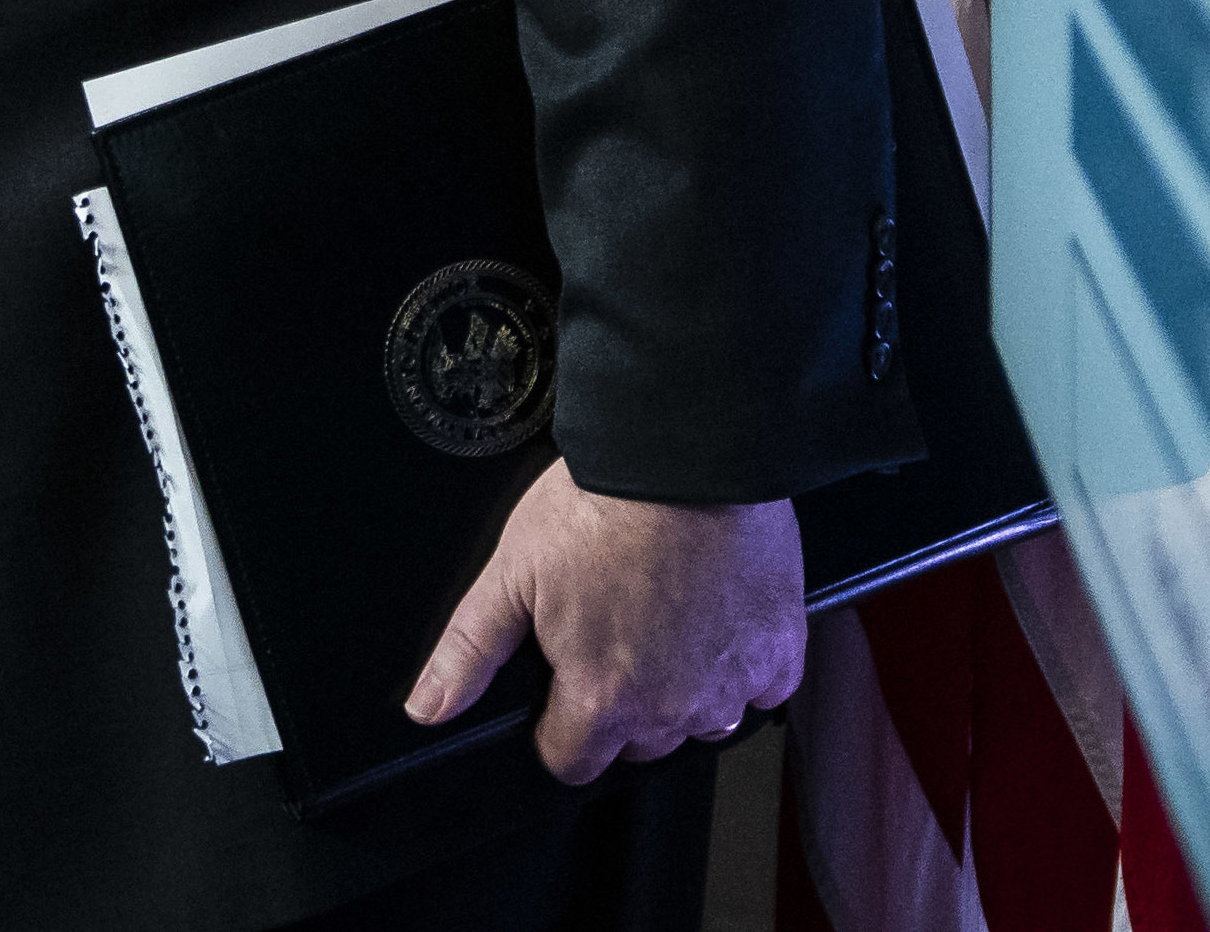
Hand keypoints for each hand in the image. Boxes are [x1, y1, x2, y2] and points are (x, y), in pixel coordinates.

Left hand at [405, 457, 805, 783]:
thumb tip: (429, 708)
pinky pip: (762, 685)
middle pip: (638, 744)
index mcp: (601, 698)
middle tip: (618, 630)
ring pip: (702, 721)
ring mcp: (730, 682)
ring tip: (670, 618)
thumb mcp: (513, 570)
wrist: (687, 450)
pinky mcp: (779, 649)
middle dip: (622, 703)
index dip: (559, 725)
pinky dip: (743, 663)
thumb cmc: (603, 503)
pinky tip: (719, 616)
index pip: (570, 761)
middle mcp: (670, 708)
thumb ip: (469, 650)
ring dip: (684, 690)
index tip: (567, 682)